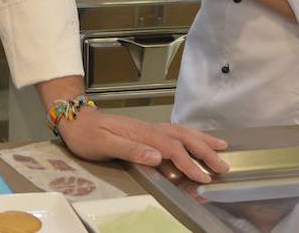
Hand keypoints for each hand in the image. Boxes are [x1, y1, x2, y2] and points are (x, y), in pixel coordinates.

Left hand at [56, 108, 228, 183]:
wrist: (75, 119)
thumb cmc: (87, 134)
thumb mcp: (104, 143)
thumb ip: (131, 149)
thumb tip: (158, 156)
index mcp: (142, 133)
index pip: (172, 149)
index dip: (189, 164)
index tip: (204, 178)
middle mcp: (149, 128)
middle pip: (183, 138)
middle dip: (205, 152)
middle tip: (223, 166)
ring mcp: (148, 128)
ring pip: (181, 132)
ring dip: (202, 140)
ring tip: (221, 147)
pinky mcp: (145, 131)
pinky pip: (174, 133)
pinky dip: (190, 136)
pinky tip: (197, 141)